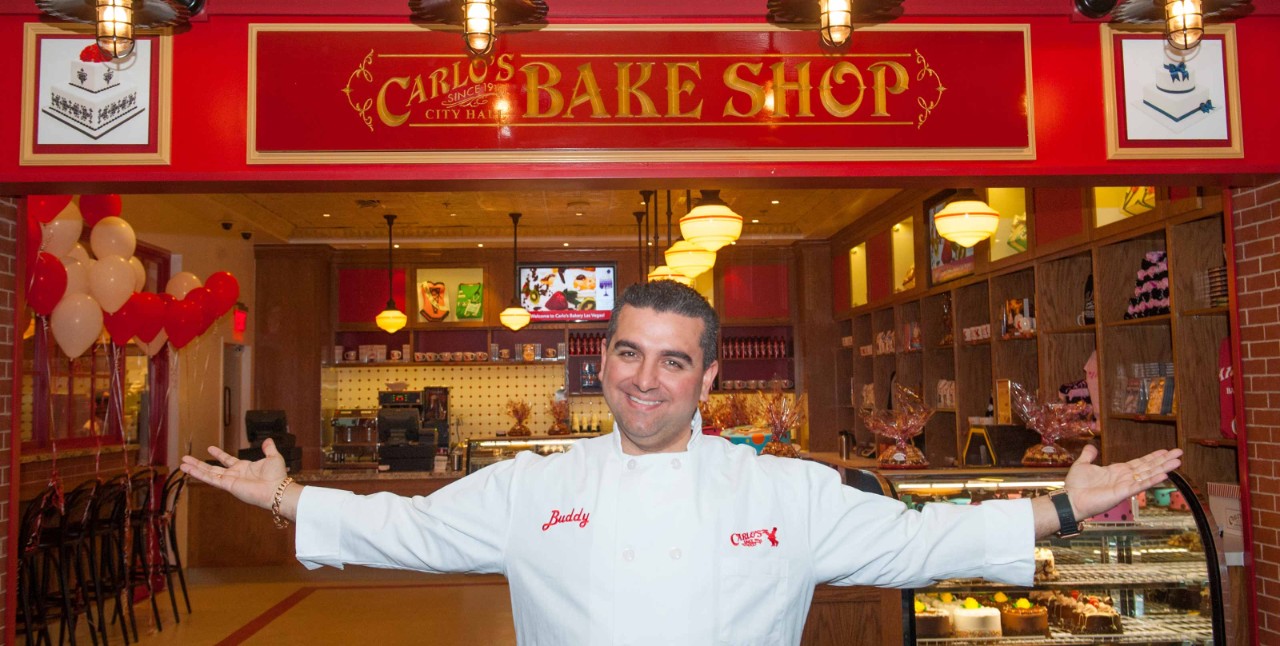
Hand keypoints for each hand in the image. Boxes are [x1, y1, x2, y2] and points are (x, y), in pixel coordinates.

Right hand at [180, 438, 288, 510]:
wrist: (277, 489)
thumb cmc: (277, 476)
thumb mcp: (273, 457)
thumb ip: (269, 449)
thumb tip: (268, 440)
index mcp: (244, 468)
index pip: (228, 460)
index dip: (219, 454)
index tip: (209, 448)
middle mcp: (235, 474)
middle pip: (213, 468)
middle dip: (199, 464)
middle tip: (186, 459)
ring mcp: (230, 480)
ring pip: (208, 474)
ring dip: (195, 469)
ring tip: (182, 464)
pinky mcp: (228, 485)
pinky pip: (211, 479)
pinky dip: (199, 475)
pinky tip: (189, 470)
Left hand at [1064, 444, 1182, 518]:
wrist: (1070, 499)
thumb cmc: (1076, 486)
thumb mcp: (1083, 465)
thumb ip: (1089, 456)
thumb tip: (1091, 446)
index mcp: (1117, 471)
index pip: (1140, 462)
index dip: (1153, 456)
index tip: (1165, 450)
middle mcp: (1125, 478)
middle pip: (1149, 467)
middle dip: (1164, 460)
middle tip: (1179, 453)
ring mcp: (1125, 485)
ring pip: (1148, 475)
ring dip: (1163, 468)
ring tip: (1178, 462)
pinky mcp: (1123, 493)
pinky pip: (1140, 485)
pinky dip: (1151, 480)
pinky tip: (1164, 475)